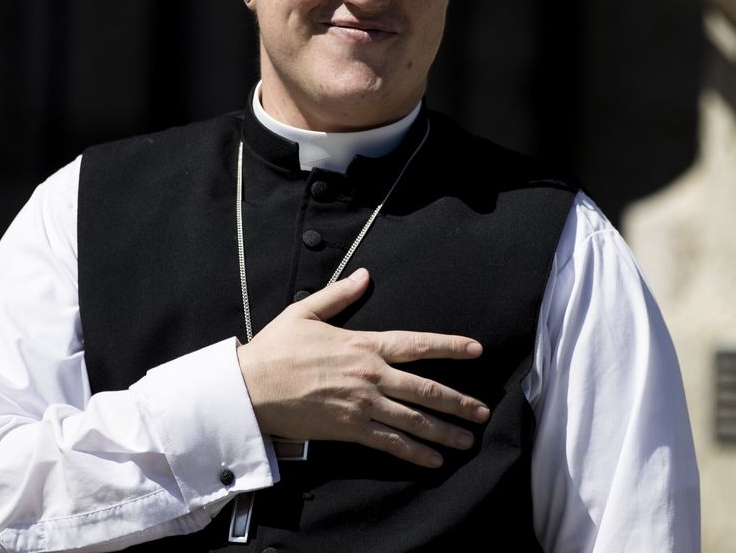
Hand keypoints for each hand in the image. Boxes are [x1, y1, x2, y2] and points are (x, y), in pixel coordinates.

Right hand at [235, 268, 488, 467]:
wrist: (252, 387)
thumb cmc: (275, 349)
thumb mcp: (306, 312)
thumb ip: (340, 294)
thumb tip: (364, 274)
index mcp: (364, 344)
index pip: (417, 344)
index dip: (450, 346)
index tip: (476, 350)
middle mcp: (371, 375)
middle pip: (426, 388)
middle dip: (459, 401)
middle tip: (482, 412)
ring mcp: (363, 404)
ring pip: (415, 419)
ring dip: (445, 431)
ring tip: (468, 440)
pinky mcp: (350, 429)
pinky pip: (391, 442)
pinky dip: (415, 453)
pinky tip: (434, 460)